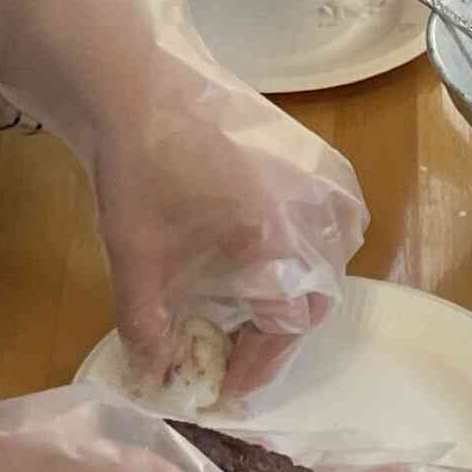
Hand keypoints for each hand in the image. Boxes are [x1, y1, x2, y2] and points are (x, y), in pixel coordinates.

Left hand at [0, 0, 369, 394]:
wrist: (140, 84)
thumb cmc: (138, 170)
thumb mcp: (135, 258)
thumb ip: (148, 327)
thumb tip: (155, 377)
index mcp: (277, 243)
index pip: (284, 329)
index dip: (255, 366)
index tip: (227, 388)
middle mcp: (316, 216)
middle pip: (314, 300)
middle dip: (276, 334)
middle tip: (237, 350)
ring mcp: (325, 184)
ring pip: (332, 263)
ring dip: (299, 292)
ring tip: (254, 305)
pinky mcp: (320, 159)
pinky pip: (336, 222)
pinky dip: (314, 249)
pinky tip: (277, 253)